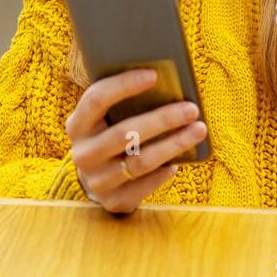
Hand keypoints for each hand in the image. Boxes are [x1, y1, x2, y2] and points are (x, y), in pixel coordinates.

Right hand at [65, 68, 207, 213]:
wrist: (97, 179)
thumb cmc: (111, 136)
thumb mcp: (107, 119)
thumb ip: (124, 103)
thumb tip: (167, 81)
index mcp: (77, 125)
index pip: (96, 99)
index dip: (124, 85)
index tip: (154, 75)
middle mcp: (82, 153)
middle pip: (124, 133)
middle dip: (162, 119)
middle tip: (191, 108)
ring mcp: (96, 180)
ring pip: (140, 161)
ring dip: (174, 144)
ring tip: (198, 130)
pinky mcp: (113, 201)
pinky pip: (146, 184)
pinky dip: (166, 170)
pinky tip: (179, 160)